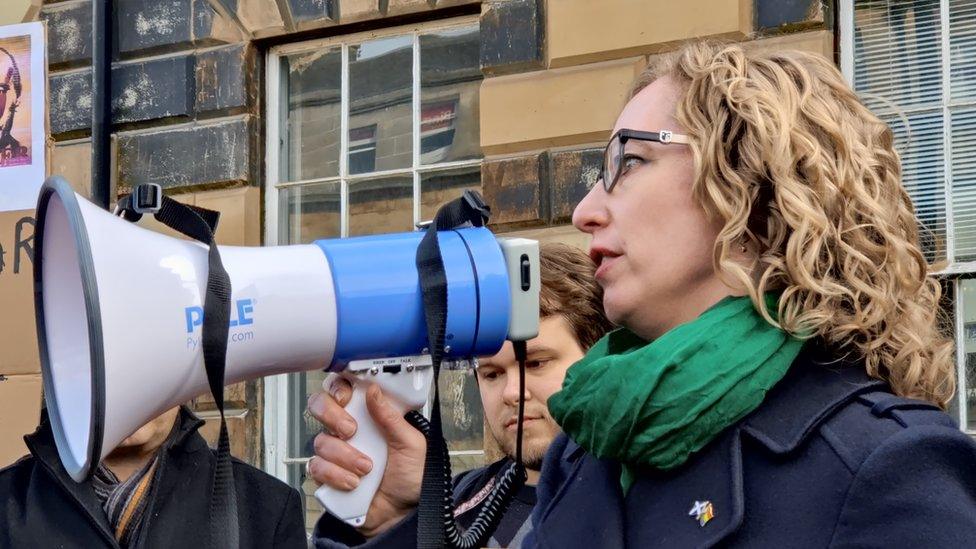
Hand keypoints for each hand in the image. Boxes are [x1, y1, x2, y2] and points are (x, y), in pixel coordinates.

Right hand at [307, 375, 427, 537]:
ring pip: (321, 441)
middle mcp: (348, 431)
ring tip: (367, 468)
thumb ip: (391, 418)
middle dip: (332, 416)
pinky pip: (316, 467)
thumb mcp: (411, 444)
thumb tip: (374, 391)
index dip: (338, 388)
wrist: (402, 515)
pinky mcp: (327, 476)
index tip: (346, 396)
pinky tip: (354, 483)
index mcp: (370, 417)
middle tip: (352, 430)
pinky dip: (336, 475)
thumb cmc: (411, 477)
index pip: (343, 390)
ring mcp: (335, 453)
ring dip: (344, 456)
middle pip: (320, 408)